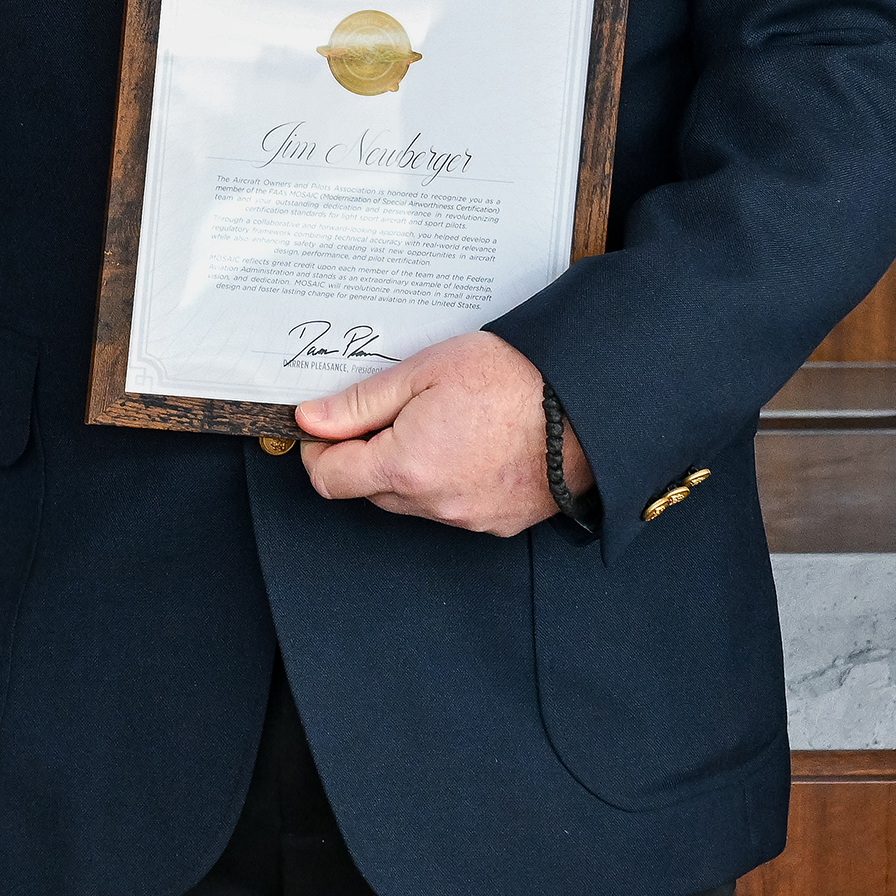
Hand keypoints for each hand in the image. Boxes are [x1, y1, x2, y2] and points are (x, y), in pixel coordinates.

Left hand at [289, 331, 582, 537]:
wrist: (586, 406)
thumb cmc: (512, 379)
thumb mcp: (425, 370)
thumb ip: (359, 402)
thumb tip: (309, 420)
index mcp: (406, 465)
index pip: (328, 479)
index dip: (319, 450)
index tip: (327, 427)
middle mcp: (433, 504)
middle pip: (368, 491)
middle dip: (367, 455)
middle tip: (394, 412)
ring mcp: (466, 519)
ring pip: (409, 502)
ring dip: (408, 470)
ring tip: (442, 424)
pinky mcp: (495, 525)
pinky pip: (449, 509)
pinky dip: (446, 483)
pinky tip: (469, 447)